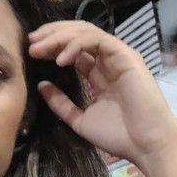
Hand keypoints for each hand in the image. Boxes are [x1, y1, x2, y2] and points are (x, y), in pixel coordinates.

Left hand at [28, 21, 176, 169]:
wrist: (146, 144)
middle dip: (51, 35)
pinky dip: (76, 45)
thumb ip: (61, 104)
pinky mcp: (126, 55)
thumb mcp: (80, 120)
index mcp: (99, 75)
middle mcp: (108, 61)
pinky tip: (60, 60)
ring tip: (39, 48)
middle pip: (77, 35)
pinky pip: (97, 40)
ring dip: (59, 37)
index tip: (31, 52)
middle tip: (30, 42)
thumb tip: (42, 85)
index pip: (74, 50)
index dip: (52, 47)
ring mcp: (118, 56)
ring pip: (85, 32)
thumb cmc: (119, 135)